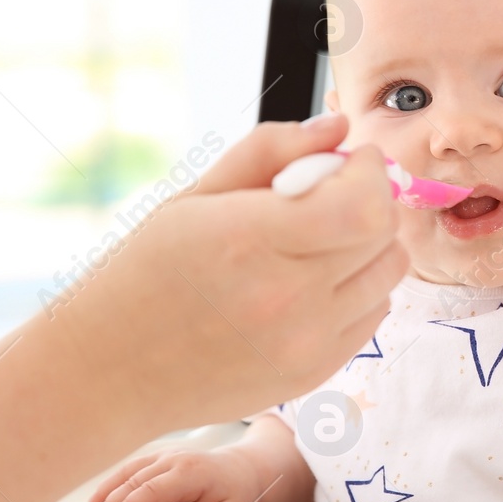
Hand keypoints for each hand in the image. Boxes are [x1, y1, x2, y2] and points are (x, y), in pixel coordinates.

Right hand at [54, 114, 409, 430]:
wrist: (113, 370)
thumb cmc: (145, 274)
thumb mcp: (193, 197)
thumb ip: (271, 151)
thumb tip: (337, 128)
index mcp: (250, 240)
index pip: (363, 203)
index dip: (370, 172)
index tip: (352, 160)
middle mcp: (286, 298)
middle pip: (383, 232)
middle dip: (371, 197)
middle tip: (331, 193)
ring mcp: (305, 343)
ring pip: (389, 272)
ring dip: (370, 242)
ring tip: (320, 239)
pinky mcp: (314, 372)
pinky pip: (375, 312)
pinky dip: (360, 287)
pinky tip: (314, 280)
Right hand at [80, 446, 266, 501]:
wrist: (244, 472)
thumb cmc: (237, 494)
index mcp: (191, 472)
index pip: (154, 488)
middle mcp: (175, 460)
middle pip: (135, 480)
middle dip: (110, 501)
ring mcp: (164, 456)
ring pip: (128, 472)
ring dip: (105, 492)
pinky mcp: (157, 458)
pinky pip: (130, 469)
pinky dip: (111, 485)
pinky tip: (97, 500)